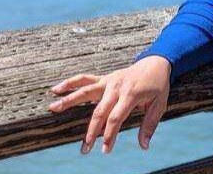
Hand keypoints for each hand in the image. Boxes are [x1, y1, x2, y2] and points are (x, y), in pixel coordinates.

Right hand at [47, 55, 172, 154]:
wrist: (156, 63)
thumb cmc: (158, 86)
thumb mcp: (159, 105)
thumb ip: (149, 125)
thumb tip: (143, 146)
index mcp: (131, 94)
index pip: (116, 118)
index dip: (109, 135)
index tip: (104, 150)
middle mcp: (116, 86)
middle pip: (99, 111)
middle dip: (91, 131)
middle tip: (84, 149)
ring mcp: (108, 81)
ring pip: (85, 91)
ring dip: (69, 100)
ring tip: (53, 108)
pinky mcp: (104, 78)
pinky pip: (84, 79)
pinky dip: (70, 83)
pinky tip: (56, 89)